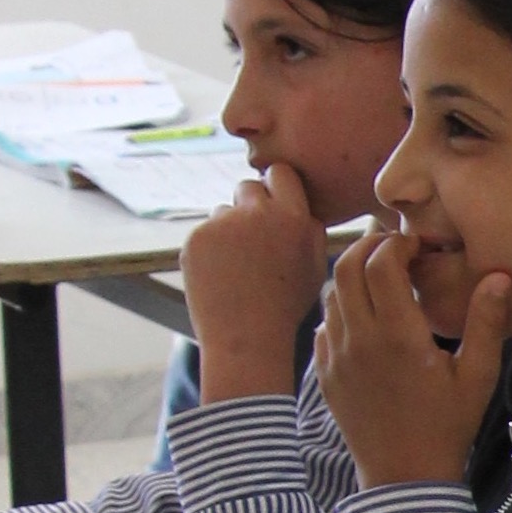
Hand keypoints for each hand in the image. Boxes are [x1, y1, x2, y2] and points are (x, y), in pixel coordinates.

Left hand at [180, 164, 328, 399]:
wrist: (246, 339)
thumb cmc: (286, 307)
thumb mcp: (316, 267)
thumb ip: (310, 229)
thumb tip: (299, 202)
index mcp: (293, 217)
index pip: (280, 172)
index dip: (277, 187)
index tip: (276, 205)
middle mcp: (257, 213)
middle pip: (248, 186)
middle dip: (250, 206)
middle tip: (254, 239)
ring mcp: (222, 224)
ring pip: (223, 212)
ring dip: (229, 230)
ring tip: (238, 268)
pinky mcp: (195, 238)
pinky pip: (204, 233)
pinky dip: (209, 250)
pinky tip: (220, 276)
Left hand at [318, 233, 510, 488]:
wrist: (404, 477)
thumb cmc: (448, 427)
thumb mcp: (478, 376)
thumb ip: (486, 322)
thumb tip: (499, 276)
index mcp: (398, 335)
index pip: (381, 262)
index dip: (398, 243)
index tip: (418, 247)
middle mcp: (359, 339)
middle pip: (347, 266)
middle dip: (370, 246)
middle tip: (395, 250)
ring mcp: (336, 356)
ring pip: (332, 292)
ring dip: (354, 275)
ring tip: (382, 281)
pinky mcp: (325, 373)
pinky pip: (324, 323)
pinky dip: (342, 308)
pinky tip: (367, 319)